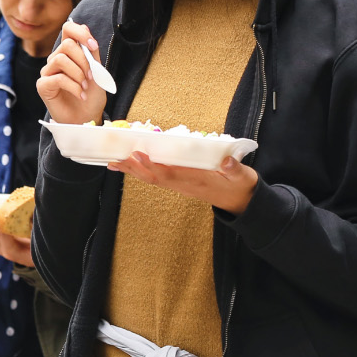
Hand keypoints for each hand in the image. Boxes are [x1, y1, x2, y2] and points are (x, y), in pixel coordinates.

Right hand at [37, 21, 107, 125]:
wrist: (86, 117)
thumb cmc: (91, 95)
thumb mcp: (96, 70)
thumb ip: (90, 51)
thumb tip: (84, 27)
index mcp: (68, 53)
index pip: (67, 29)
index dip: (80, 33)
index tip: (93, 45)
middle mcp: (55, 59)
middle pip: (66, 45)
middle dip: (83, 60)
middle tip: (91, 76)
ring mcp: (47, 72)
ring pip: (60, 59)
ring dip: (78, 74)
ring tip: (85, 87)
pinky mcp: (43, 86)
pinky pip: (57, 78)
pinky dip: (74, 87)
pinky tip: (80, 95)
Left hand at [108, 151, 257, 214]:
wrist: (242, 202)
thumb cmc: (241, 186)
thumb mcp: (243, 177)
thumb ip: (235, 169)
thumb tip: (228, 161)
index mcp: (198, 180)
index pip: (171, 174)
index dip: (153, 165)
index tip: (138, 154)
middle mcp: (185, 185)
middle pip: (154, 177)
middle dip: (134, 168)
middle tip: (114, 158)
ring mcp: (181, 186)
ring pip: (152, 179)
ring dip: (133, 170)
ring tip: (113, 162)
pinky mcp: (180, 184)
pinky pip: (157, 178)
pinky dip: (141, 171)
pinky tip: (130, 165)